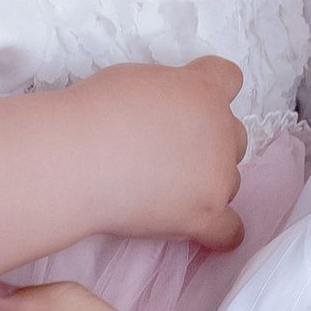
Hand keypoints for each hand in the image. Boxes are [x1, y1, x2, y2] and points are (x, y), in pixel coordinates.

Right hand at [0, 56, 245, 283]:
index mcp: (203, 89)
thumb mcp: (138, 80)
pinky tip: (199, 231)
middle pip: (233, 136)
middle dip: (208, 144)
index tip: (188, 107)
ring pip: (231, 181)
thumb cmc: (93, 114)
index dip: (211, 92)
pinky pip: (230, 230)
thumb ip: (169, 94)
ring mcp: (218, 174)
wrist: (78, 158)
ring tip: (166, 191)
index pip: (228, 78)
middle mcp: (220, 129)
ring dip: (207, 185)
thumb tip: (169, 115)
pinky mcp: (206, 213)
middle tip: (168, 155)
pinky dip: (219, 232)